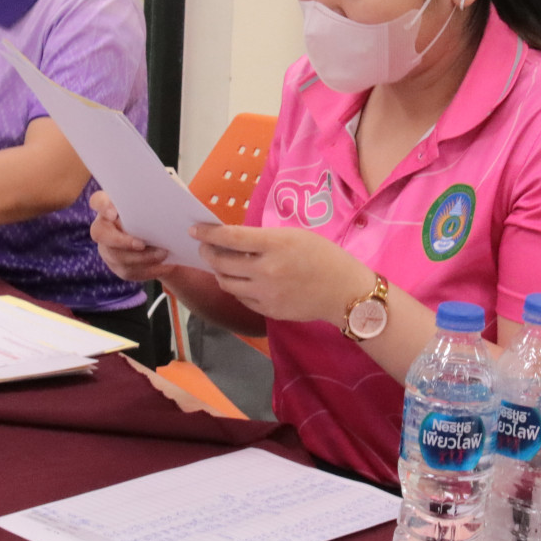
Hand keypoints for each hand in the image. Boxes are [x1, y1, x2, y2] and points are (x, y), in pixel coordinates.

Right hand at [89, 191, 178, 282]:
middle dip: (121, 241)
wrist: (158, 237)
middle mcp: (103, 228)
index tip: (112, 213)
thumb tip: (171, 203)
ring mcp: (108, 249)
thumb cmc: (153, 214)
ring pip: (118, 257)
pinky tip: (165, 266)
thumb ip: (152, 203)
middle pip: (100, 233)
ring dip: (142, 257)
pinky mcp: (119, 266)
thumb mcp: (153, 205)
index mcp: (110, 206)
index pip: (98, 201)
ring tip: (163, 253)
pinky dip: (150, 269)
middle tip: (141, 244)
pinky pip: (131, 271)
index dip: (102, 206)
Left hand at [188, 222, 374, 325]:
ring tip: (222, 264)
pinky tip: (242, 280)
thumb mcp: (296, 236)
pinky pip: (241, 298)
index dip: (208, 233)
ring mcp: (266, 293)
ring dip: (219, 271)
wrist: (346, 292)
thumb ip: (264, 238)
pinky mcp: (268, 310)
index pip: (230, 237)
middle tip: (205, 247)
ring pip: (226, 282)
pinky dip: (236, 287)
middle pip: (221, 261)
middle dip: (208, 252)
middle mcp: (266, 270)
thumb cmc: (324, 257)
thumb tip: (232, 239)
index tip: (195, 230)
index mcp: (275, 244)